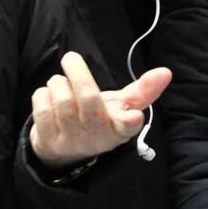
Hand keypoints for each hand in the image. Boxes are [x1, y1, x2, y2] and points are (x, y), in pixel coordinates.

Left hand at [29, 52, 171, 168]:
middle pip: (88, 100)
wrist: (64, 150)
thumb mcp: (122, 107)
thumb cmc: (98, 120)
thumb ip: (142, 91)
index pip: (127, 127)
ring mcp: (71, 141)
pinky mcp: (48, 141)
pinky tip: (48, 97)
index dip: (130, 122)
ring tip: (60, 83)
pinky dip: (43, 94)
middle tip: (71, 58)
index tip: (133, 116)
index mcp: (119, 130)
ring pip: (62, 100)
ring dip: (57, 83)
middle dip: (78, 73)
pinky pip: (42, 107)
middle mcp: (97, 138)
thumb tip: (165, 71)